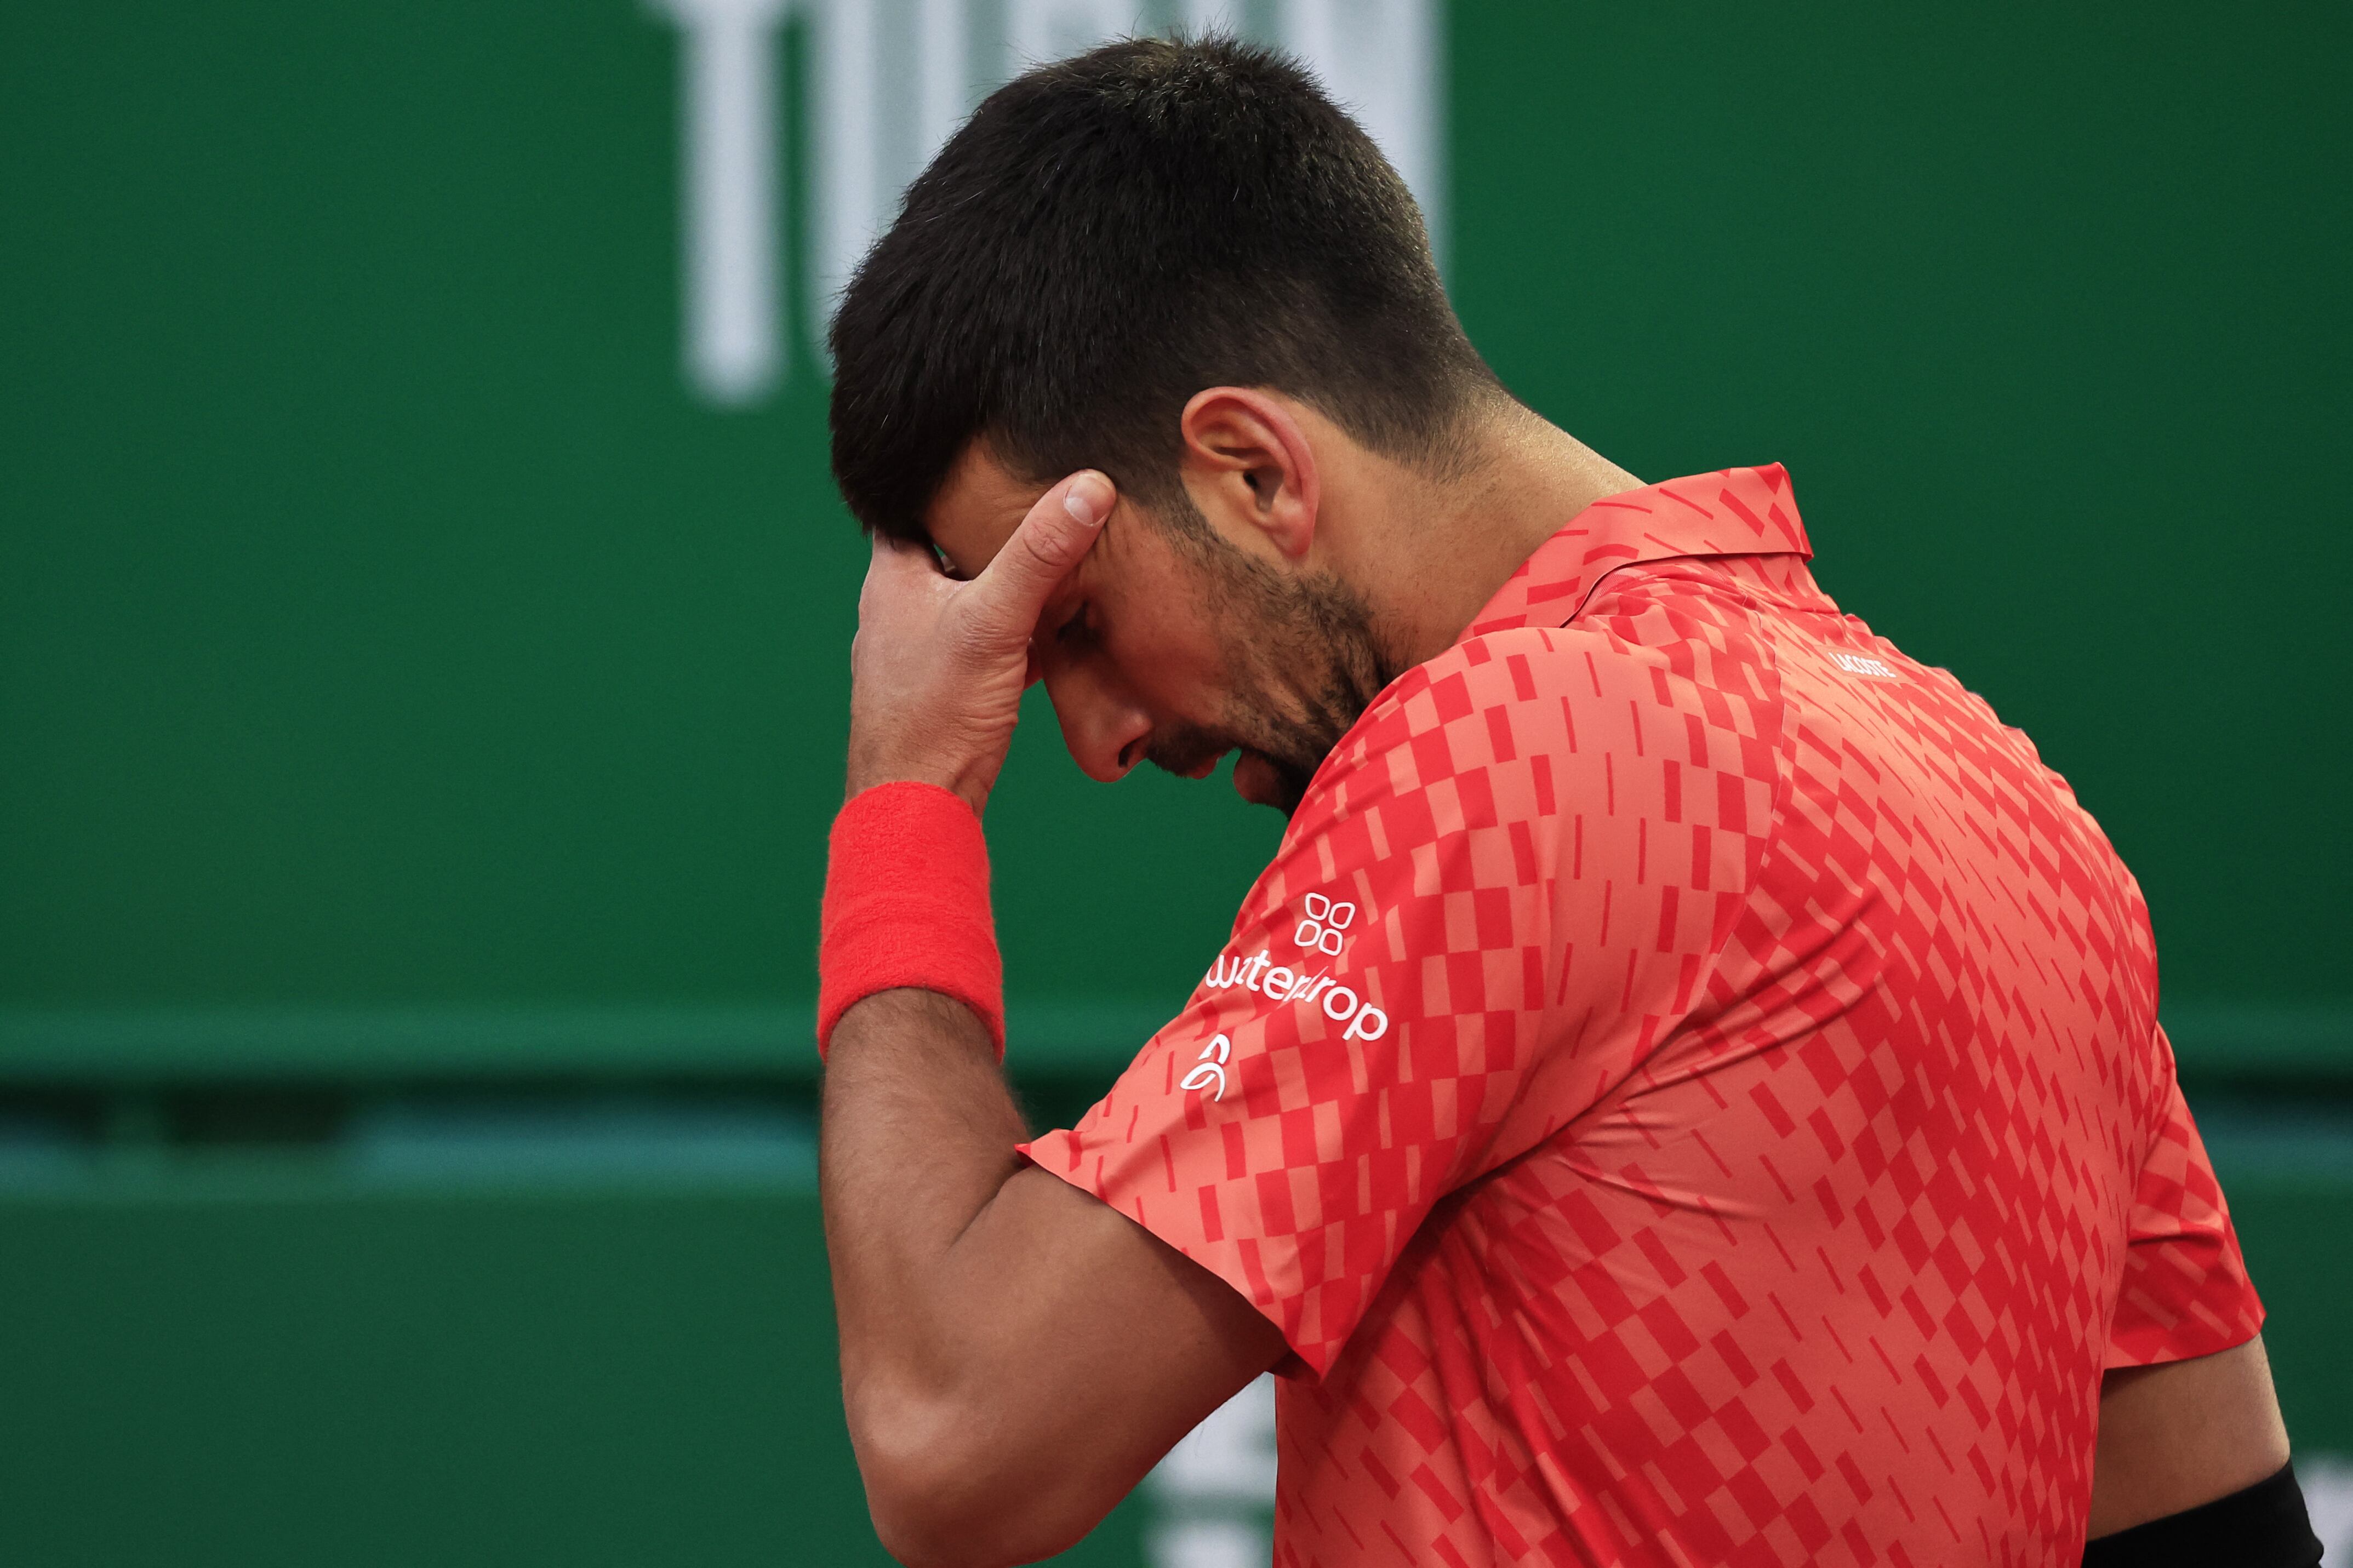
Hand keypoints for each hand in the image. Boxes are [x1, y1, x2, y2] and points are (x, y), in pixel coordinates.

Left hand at [845, 470, 1113, 815]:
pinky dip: (1020, 636)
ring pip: (973, 600)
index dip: (949, 475)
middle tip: (1046, 502)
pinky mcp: (949, 690)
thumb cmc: (935, 714)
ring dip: (1011, 588)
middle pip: (950, 549)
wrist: (916, 808)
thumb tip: (1088, 487)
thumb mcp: (993, 620)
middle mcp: (899, 609)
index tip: (993, 453)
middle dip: (996, 532)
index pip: (910, 501)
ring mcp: (922, 652)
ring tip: (1064, 562)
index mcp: (892, 577)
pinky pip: (989, 646)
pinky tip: (1058, 636)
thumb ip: (1040, 554)